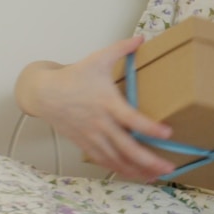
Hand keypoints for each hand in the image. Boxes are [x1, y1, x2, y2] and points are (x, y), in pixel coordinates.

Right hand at [14, 36, 174, 181]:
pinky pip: (104, 161)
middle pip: (126, 147)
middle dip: (148, 160)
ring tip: (156, 176)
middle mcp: (101, 123)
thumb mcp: (98, 58)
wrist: (44, 93)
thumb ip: (121, 49)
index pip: (132, 119)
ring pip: (116, 159)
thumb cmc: (74, 76)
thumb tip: (141, 37)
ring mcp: (92, 136)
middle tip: (169, 167)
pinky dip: (120, 170)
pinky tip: (135, 175)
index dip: (150, 128)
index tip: (168, 134)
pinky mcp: (85, 144)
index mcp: (107, 103)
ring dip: (137, 170)